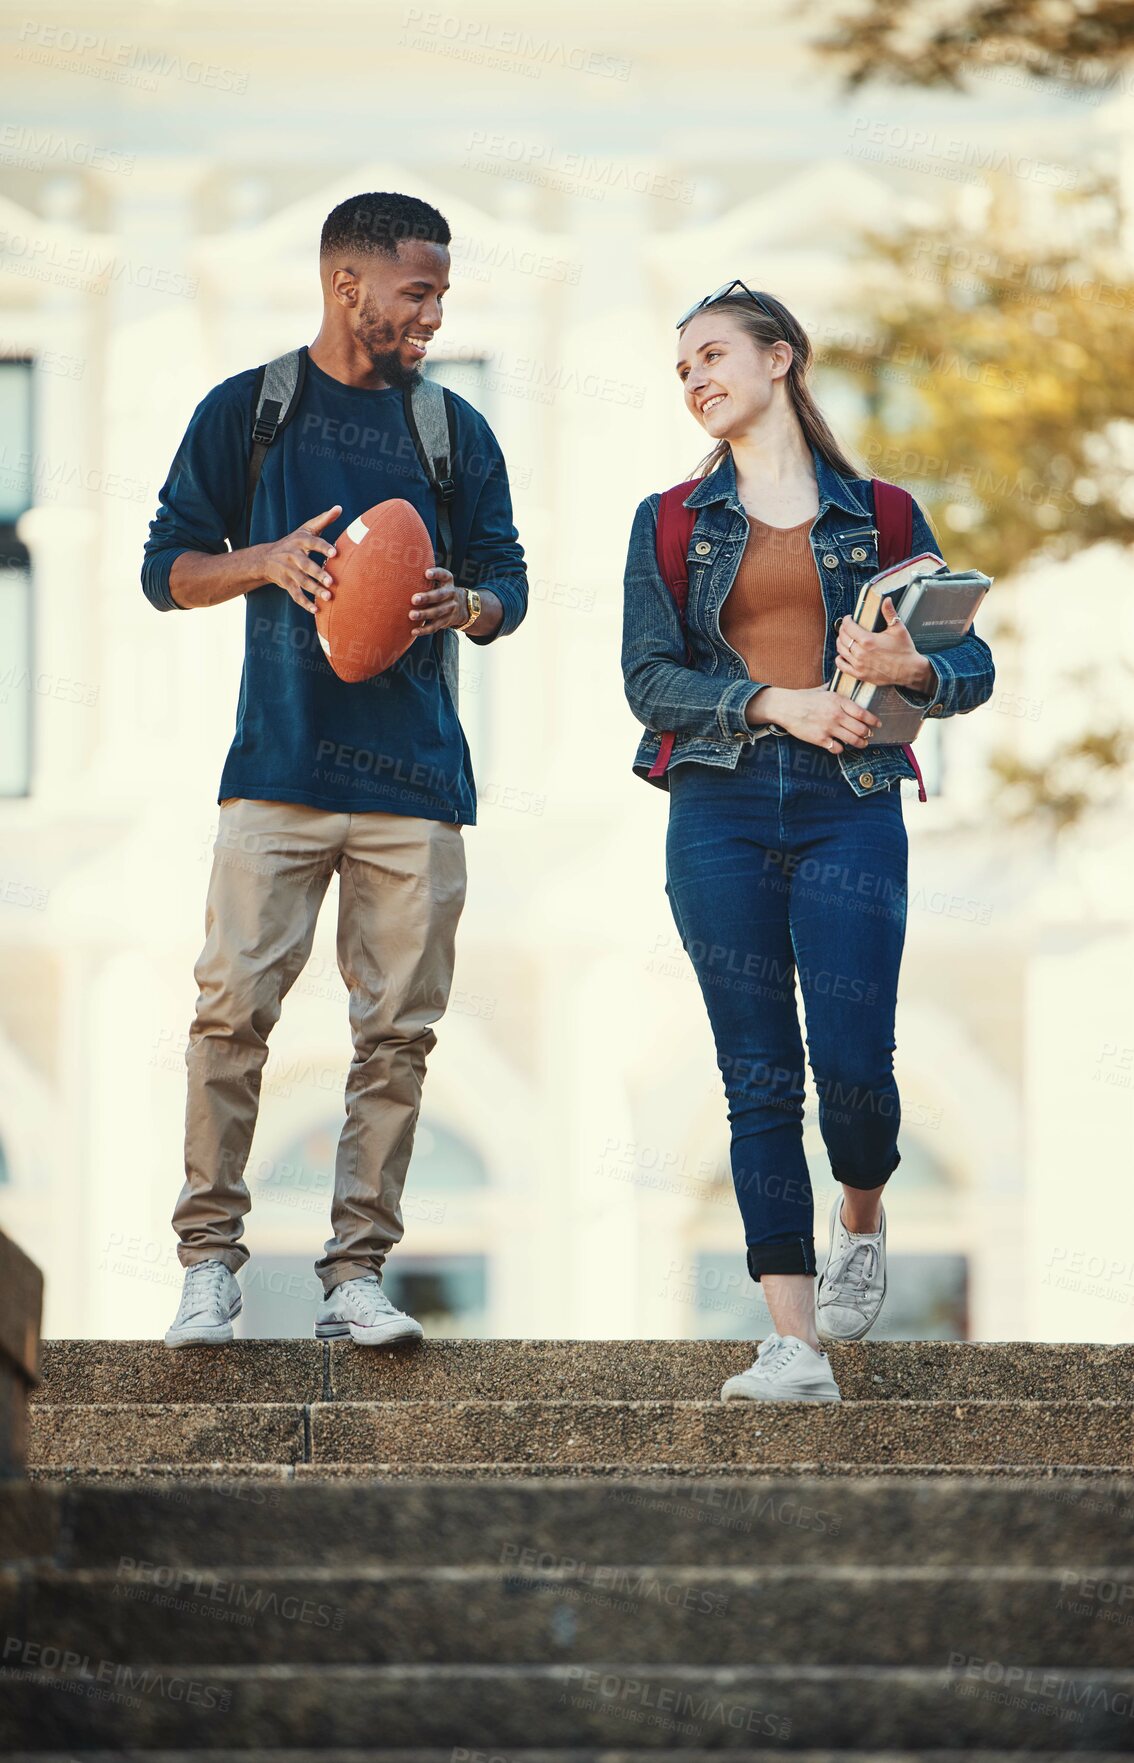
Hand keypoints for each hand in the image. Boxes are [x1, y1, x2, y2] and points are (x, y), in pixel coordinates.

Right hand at [261, 505, 340, 612]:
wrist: (266, 558)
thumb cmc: (294, 542)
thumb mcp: (306, 529)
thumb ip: (323, 519)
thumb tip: (339, 507)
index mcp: (300, 541)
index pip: (313, 542)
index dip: (323, 547)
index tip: (335, 553)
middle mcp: (293, 555)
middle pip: (306, 565)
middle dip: (318, 573)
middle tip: (332, 582)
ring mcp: (288, 570)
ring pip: (302, 582)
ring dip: (314, 590)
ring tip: (328, 597)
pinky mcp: (285, 583)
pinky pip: (295, 594)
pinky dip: (305, 603)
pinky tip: (316, 610)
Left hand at [409, 568, 468, 634]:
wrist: (463, 607)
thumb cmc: (442, 590)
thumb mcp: (441, 582)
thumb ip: (427, 578)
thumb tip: (402, 569)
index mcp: (448, 582)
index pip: (444, 575)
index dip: (436, 574)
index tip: (426, 573)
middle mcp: (451, 594)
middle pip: (440, 596)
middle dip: (427, 597)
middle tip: (414, 599)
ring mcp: (450, 609)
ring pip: (437, 612)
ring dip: (424, 614)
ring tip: (411, 615)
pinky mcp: (446, 621)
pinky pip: (435, 627)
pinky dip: (424, 630)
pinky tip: (414, 631)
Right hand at [753, 685, 880, 754]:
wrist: (785, 707)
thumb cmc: (803, 698)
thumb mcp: (822, 690)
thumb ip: (836, 690)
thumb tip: (845, 683)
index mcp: (838, 701)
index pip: (863, 713)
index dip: (873, 721)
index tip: (877, 724)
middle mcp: (836, 715)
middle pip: (861, 729)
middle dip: (867, 734)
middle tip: (869, 735)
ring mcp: (829, 728)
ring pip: (853, 740)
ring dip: (860, 743)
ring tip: (862, 744)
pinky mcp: (820, 739)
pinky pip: (837, 748)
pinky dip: (841, 749)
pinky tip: (839, 746)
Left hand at [835, 596, 929, 689]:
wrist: (909, 671)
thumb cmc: (905, 650)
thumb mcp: (898, 629)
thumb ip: (890, 613)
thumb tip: (886, 600)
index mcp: (868, 640)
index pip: (848, 626)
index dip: (847, 620)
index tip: (849, 618)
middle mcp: (860, 653)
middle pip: (843, 638)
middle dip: (843, 629)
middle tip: (847, 627)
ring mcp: (859, 664)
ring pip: (841, 650)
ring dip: (840, 642)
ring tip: (844, 638)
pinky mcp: (860, 674)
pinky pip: (842, 666)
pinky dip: (839, 659)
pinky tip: (843, 654)